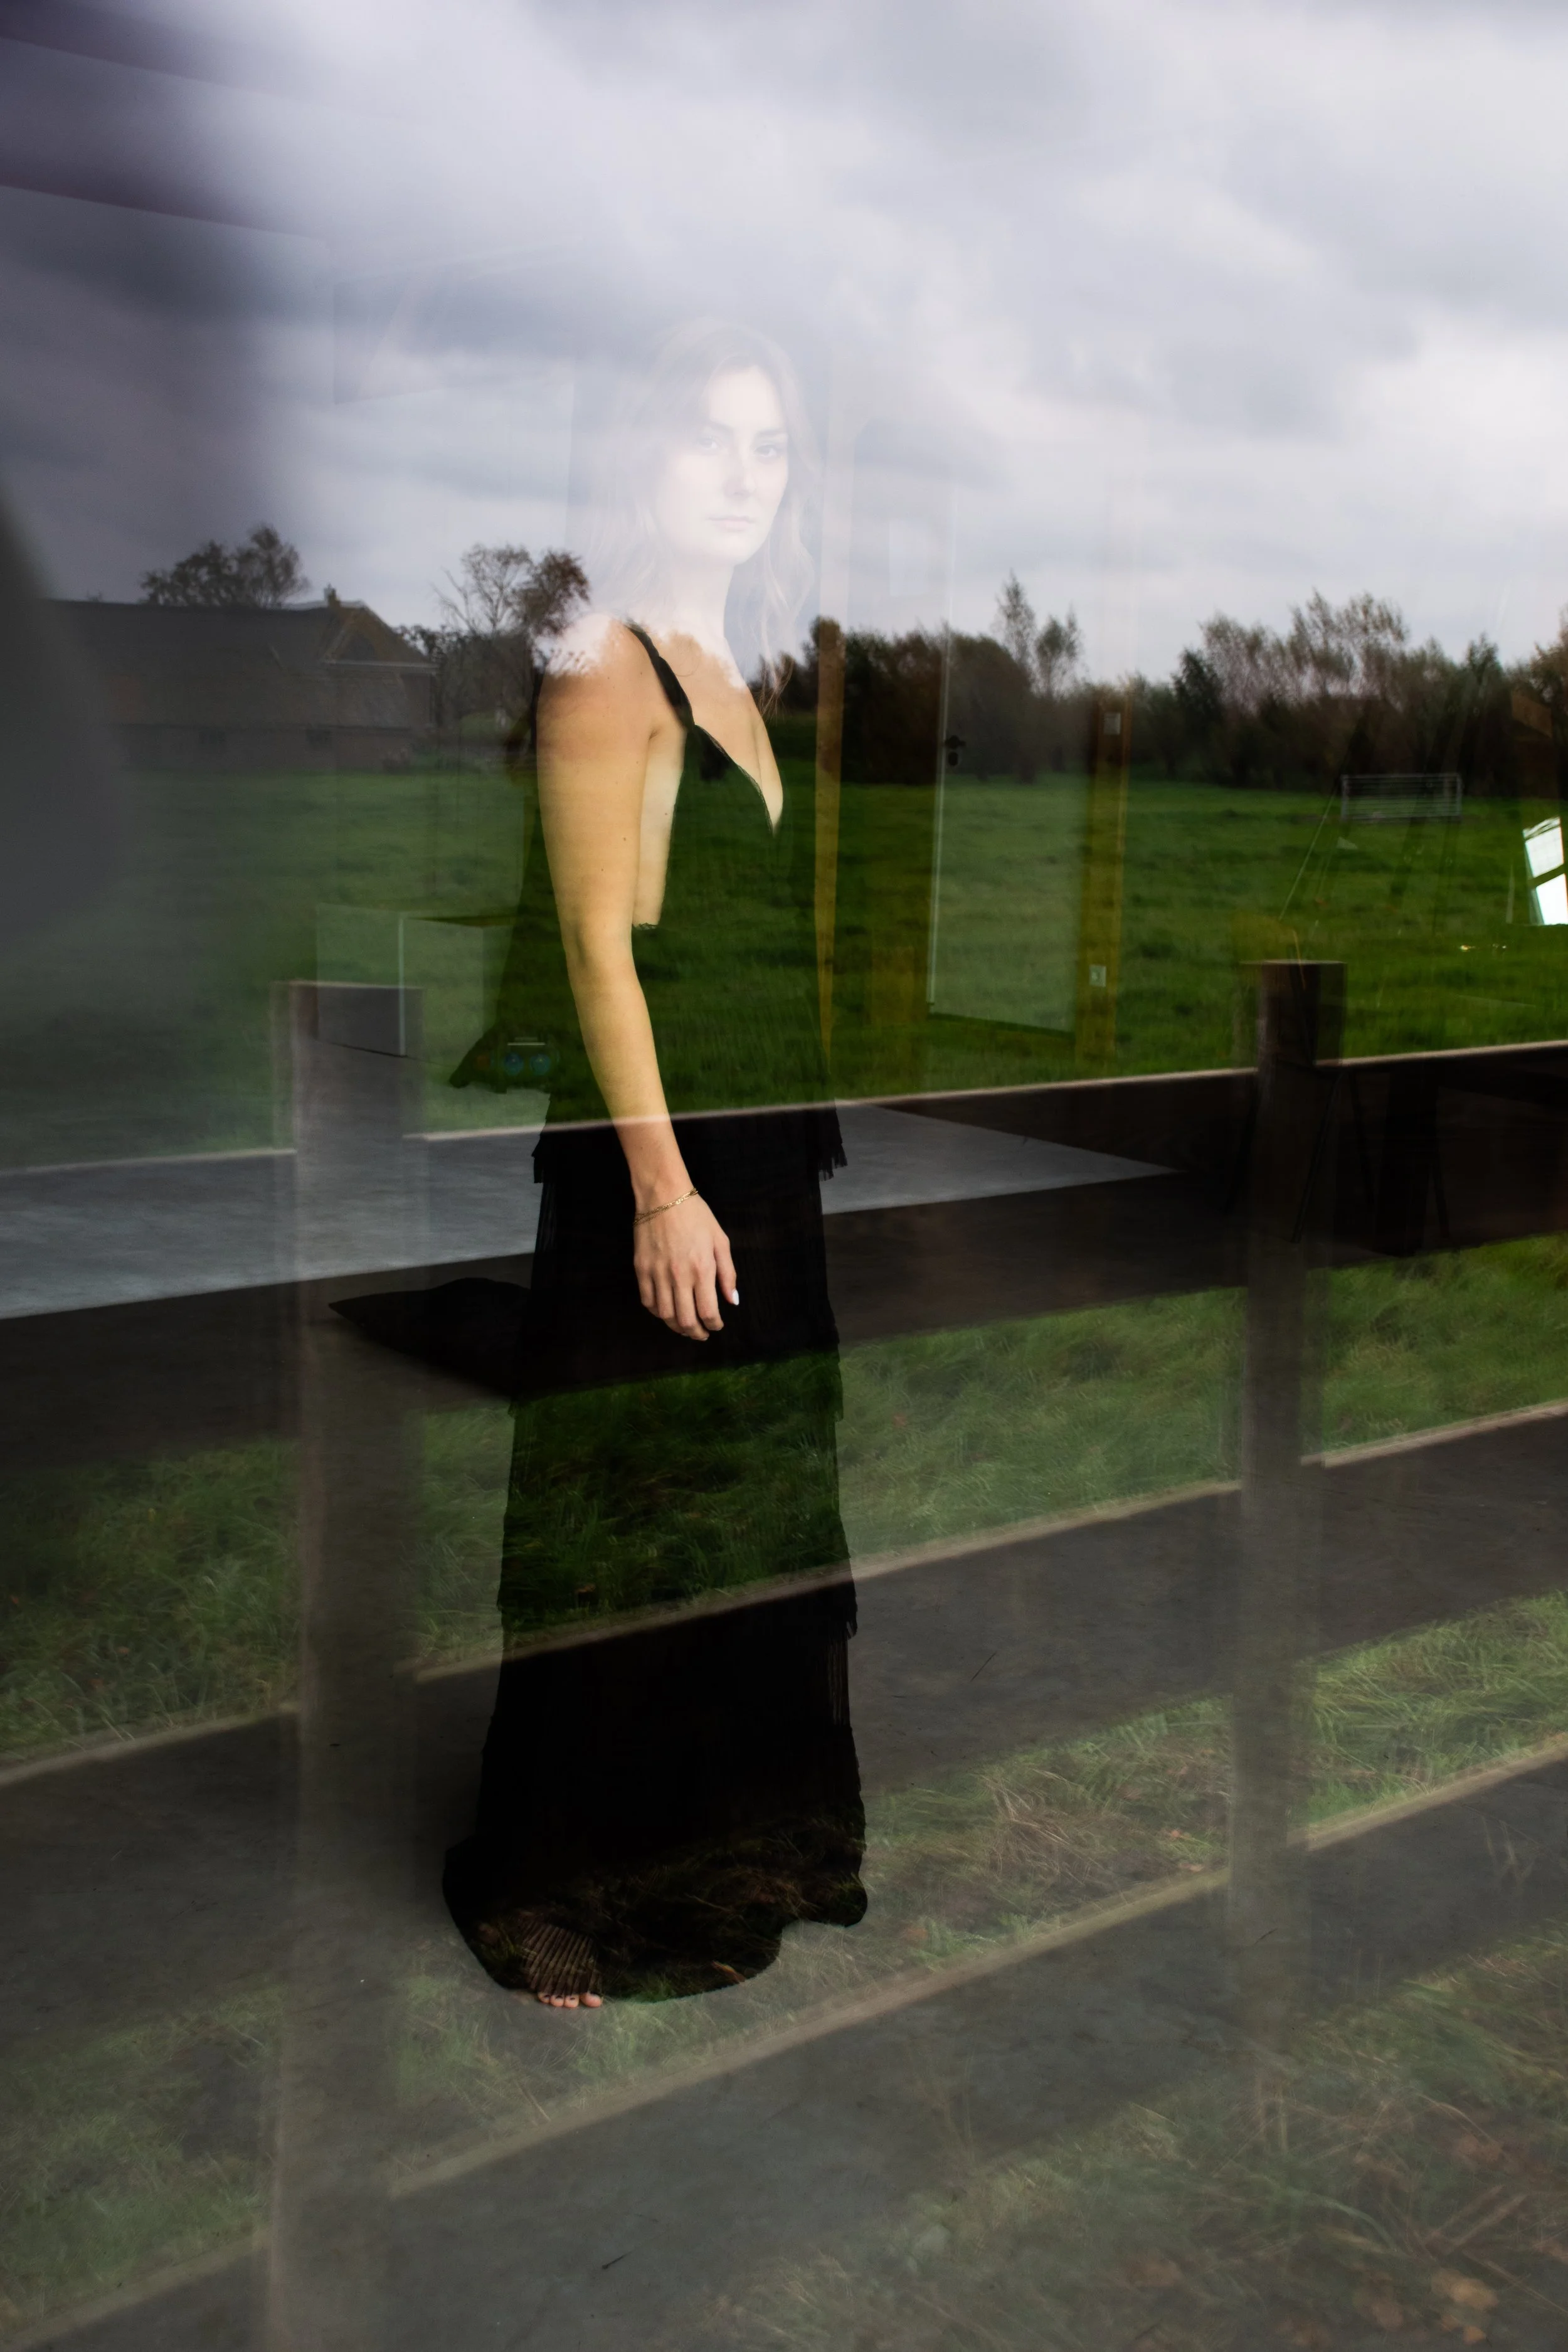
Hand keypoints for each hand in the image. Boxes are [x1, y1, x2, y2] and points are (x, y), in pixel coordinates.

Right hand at [633, 1194, 737, 1340]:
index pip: (708, 1312)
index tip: (717, 1325)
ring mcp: (657, 1274)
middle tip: (701, 1334)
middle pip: (686, 1320)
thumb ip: (728, 1273)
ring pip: (665, 1315)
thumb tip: (732, 1301)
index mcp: (702, 1269)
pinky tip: (666, 1311)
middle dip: (696, 1333)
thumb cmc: (696, 1216)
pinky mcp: (641, 1269)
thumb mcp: (720, 1241)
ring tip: (684, 1326)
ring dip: (676, 1326)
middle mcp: (679, 1276)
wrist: (663, 1196)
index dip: (714, 1325)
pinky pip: (648, 1301)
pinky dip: (658, 1312)